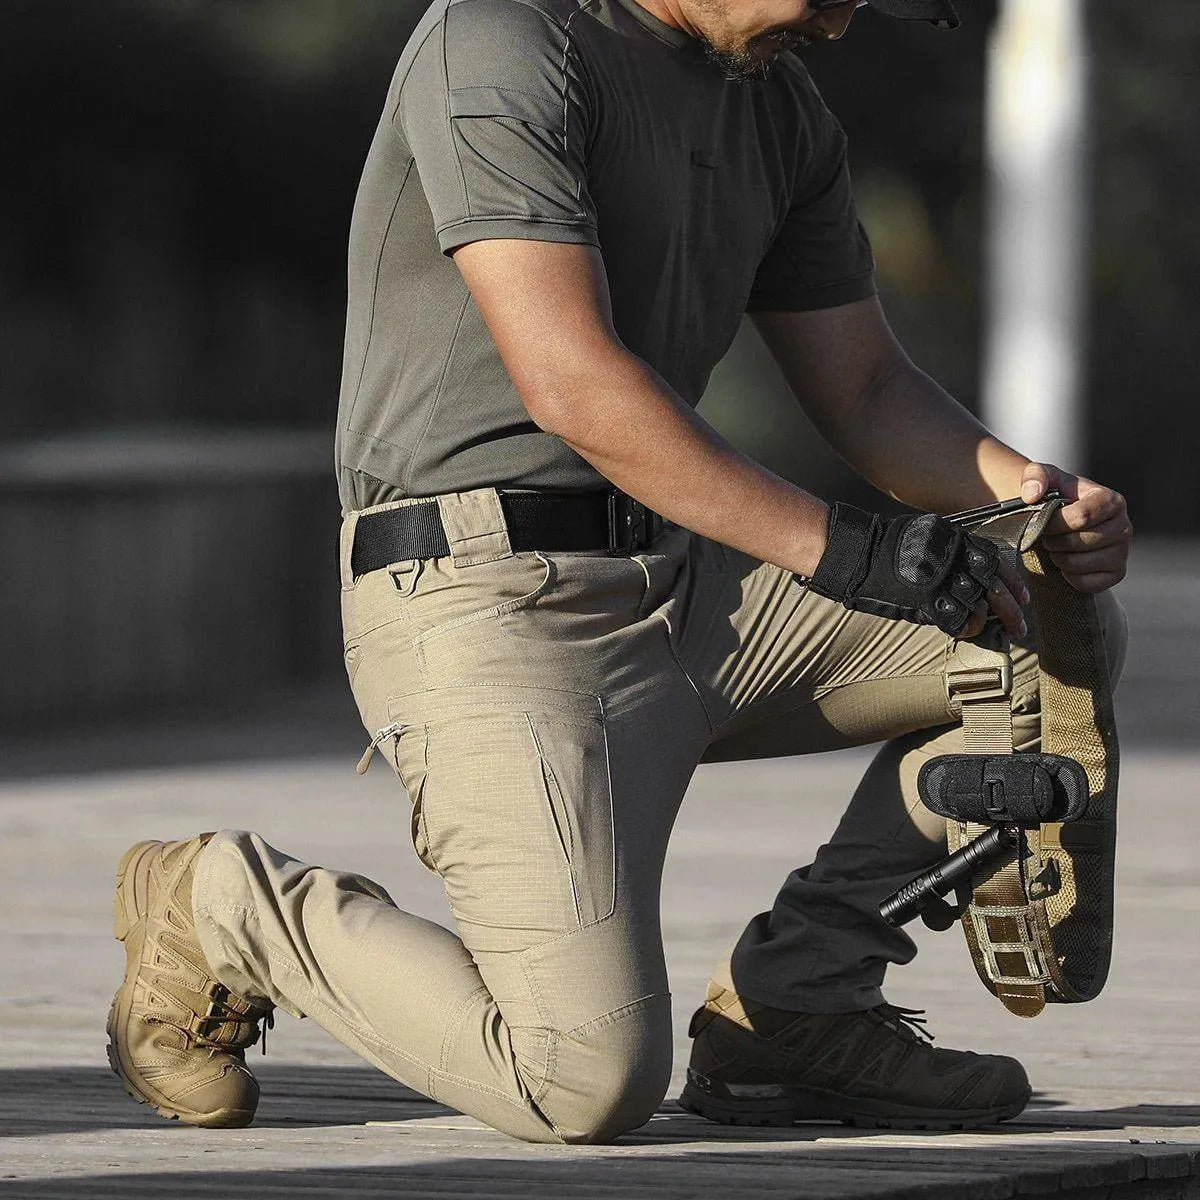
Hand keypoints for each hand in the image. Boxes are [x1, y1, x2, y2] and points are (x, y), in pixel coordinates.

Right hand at [807, 503, 1027, 639]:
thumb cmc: (890, 545)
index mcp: (956, 540)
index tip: (1023, 596)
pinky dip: (968, 628)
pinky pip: (957, 620)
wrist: (860, 554)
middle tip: (1020, 624)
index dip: (1013, 582)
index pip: (995, 561)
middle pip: (993, 587)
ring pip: (980, 606)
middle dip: (1011, 609)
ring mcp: (939, 581)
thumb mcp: (929, 535)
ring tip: (1002, 631)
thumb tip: (978, 571)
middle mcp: (952, 559)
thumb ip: (954, 549)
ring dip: (993, 621)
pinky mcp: (926, 600)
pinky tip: (970, 631)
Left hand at [1019, 464, 1131, 592]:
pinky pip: (1087, 583)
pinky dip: (1069, 576)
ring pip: (1080, 564)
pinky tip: (1066, 563)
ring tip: (1056, 547)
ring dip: (1058, 558)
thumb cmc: (1057, 497)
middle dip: (1054, 541)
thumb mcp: (1044, 478)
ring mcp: (1122, 552)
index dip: (1054, 523)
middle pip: (1079, 541)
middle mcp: (1124, 526)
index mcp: (1112, 501)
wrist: (1067, 521)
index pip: (1081, 517)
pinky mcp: (1117, 573)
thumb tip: (1031, 494)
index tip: (1042, 522)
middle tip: (1047, 537)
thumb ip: (1035, 476)